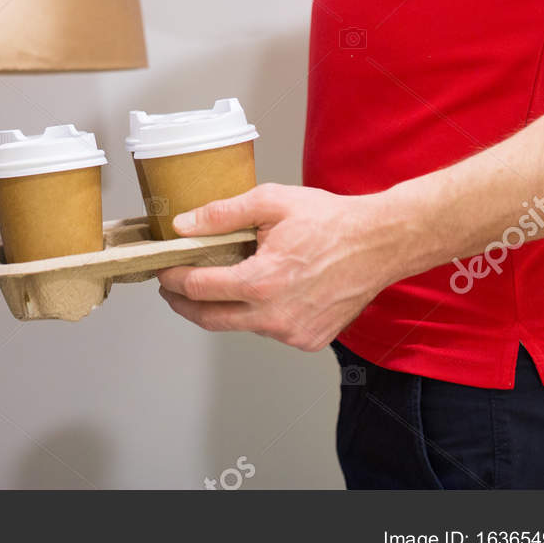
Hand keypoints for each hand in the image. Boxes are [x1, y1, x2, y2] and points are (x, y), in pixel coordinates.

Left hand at [154, 183, 405, 351]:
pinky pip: (269, 330)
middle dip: (184, 303)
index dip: (174, 278)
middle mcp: (275, 316)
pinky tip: (263, 290)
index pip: (199, 288)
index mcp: (262, 282)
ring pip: (241, 325)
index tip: (164, 269)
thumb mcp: (272, 202)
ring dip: (224, 306)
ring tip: (220, 280)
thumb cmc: (331, 221)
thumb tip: (184, 226)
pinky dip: (258, 313)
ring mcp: (293, 333)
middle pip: (210, 319)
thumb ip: (223, 215)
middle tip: (172, 287)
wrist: (379, 243)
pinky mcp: (308, 340)